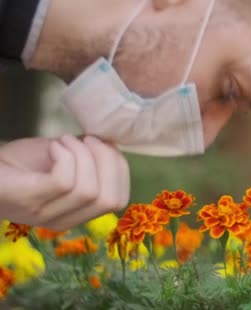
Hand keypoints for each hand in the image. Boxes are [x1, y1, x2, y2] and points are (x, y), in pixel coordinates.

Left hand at [0, 135, 129, 229]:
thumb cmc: (19, 163)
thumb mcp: (64, 159)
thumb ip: (89, 158)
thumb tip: (113, 146)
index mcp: (77, 213)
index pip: (119, 201)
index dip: (120, 170)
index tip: (106, 145)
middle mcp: (63, 221)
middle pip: (109, 199)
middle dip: (107, 162)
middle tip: (89, 139)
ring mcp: (44, 215)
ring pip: (88, 190)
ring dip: (83, 155)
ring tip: (66, 140)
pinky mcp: (28, 201)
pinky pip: (64, 182)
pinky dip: (66, 156)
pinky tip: (54, 146)